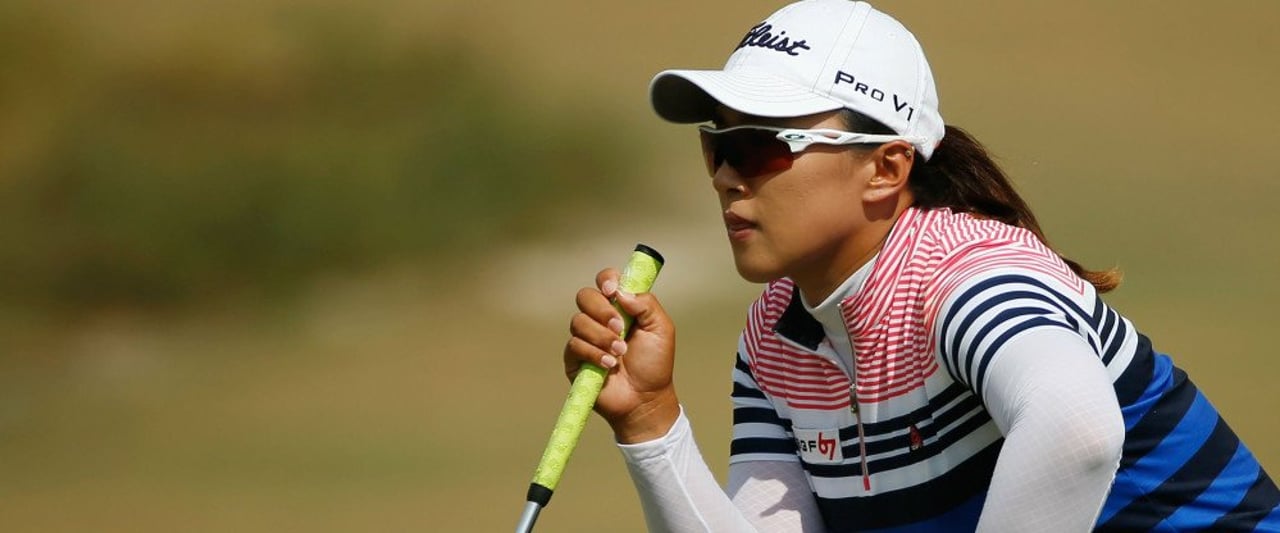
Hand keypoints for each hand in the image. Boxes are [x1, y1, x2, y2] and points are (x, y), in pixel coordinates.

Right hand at [563, 268, 679, 442]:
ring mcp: (585, 338)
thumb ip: (646, 304)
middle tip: (620, 328)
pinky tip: (609, 365)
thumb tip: (621, 292)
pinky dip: (593, 354)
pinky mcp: (575, 359)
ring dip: (602, 337)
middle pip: (585, 296)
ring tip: (620, 353)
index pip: (605, 281)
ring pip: (579, 322)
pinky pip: (574, 345)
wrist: (645, 398)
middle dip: (602, 310)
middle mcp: (599, 319)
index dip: (606, 280)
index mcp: (620, 307)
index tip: (613, 291)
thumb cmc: (654, 364)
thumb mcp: (661, 329)